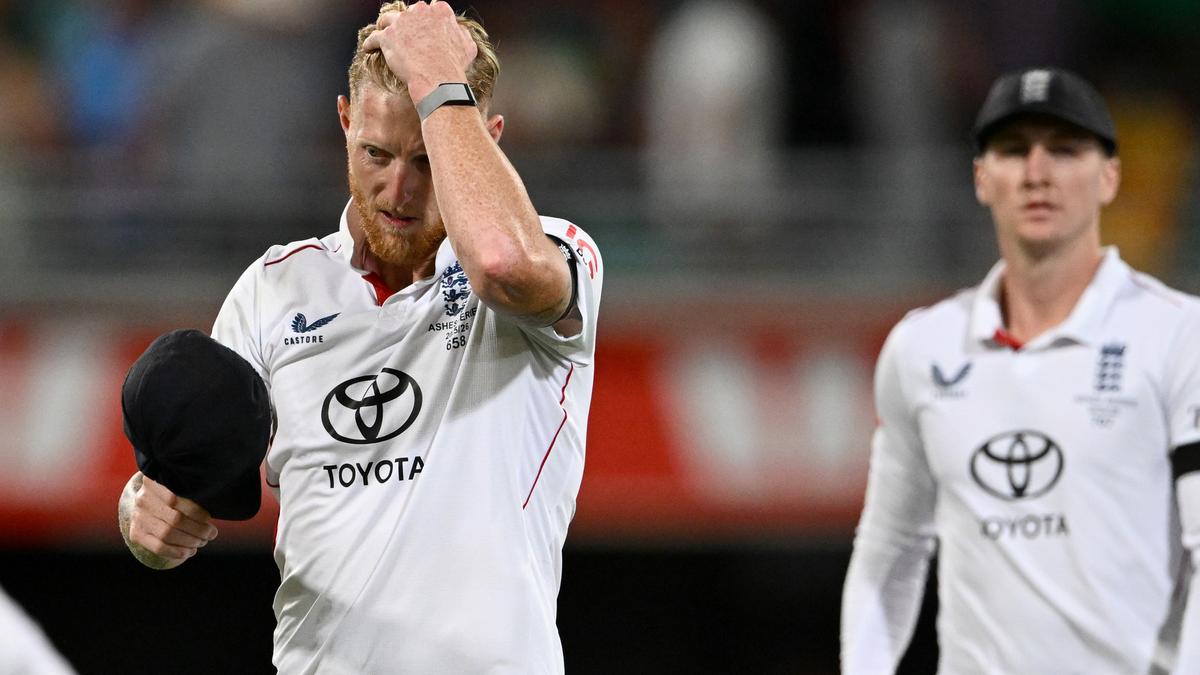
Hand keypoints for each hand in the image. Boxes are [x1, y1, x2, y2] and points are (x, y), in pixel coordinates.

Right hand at [119, 472, 217, 569]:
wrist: (148, 503)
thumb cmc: (175, 492)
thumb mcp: (180, 485)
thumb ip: (192, 491)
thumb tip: (216, 502)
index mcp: (154, 481)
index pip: (177, 499)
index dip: (196, 511)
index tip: (209, 517)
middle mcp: (143, 499)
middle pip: (175, 519)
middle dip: (198, 529)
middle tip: (212, 533)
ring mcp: (138, 517)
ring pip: (167, 535)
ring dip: (190, 541)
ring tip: (203, 541)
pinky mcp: (136, 534)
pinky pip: (159, 547)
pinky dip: (178, 551)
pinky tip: (190, 551)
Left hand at [361, 1, 477, 102]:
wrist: (439, 80)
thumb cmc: (454, 66)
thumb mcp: (467, 46)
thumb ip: (460, 34)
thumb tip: (458, 31)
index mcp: (439, 11)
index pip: (428, 9)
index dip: (424, 21)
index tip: (422, 29)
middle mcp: (419, 11)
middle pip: (406, 13)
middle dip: (405, 23)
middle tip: (403, 35)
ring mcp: (401, 22)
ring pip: (387, 20)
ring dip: (384, 27)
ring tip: (383, 35)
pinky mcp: (387, 36)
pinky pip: (374, 38)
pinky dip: (371, 43)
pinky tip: (369, 48)